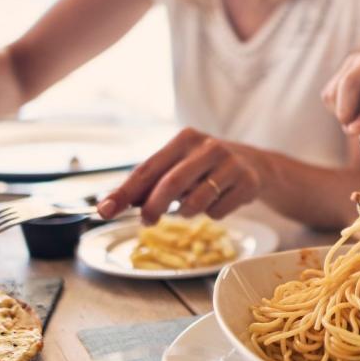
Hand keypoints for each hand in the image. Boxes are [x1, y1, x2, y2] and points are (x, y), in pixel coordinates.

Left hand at [96, 128, 260, 223]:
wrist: (255, 165)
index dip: (124, 192)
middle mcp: (208, 147)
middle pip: (171, 184)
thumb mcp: (178, 165)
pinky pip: (218, 212)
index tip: (104, 210)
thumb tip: (111, 204)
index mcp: (184, 139)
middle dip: (153, 208)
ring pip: (196, 202)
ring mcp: (230, 164)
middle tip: (147, 221)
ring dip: (186, 212)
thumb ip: (148, 183)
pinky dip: (213, 214)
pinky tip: (219, 201)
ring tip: (192, 205)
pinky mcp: (247, 182)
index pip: (148, 169)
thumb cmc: (205, 167)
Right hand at [321, 49, 359, 134]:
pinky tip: (355, 112)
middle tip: (353, 132)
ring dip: (342, 113)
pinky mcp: (341, 70)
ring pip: (335, 91)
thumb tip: (357, 128)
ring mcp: (353, 62)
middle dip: (347, 111)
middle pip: (349, 84)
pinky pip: (329, 96)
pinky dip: (337, 110)